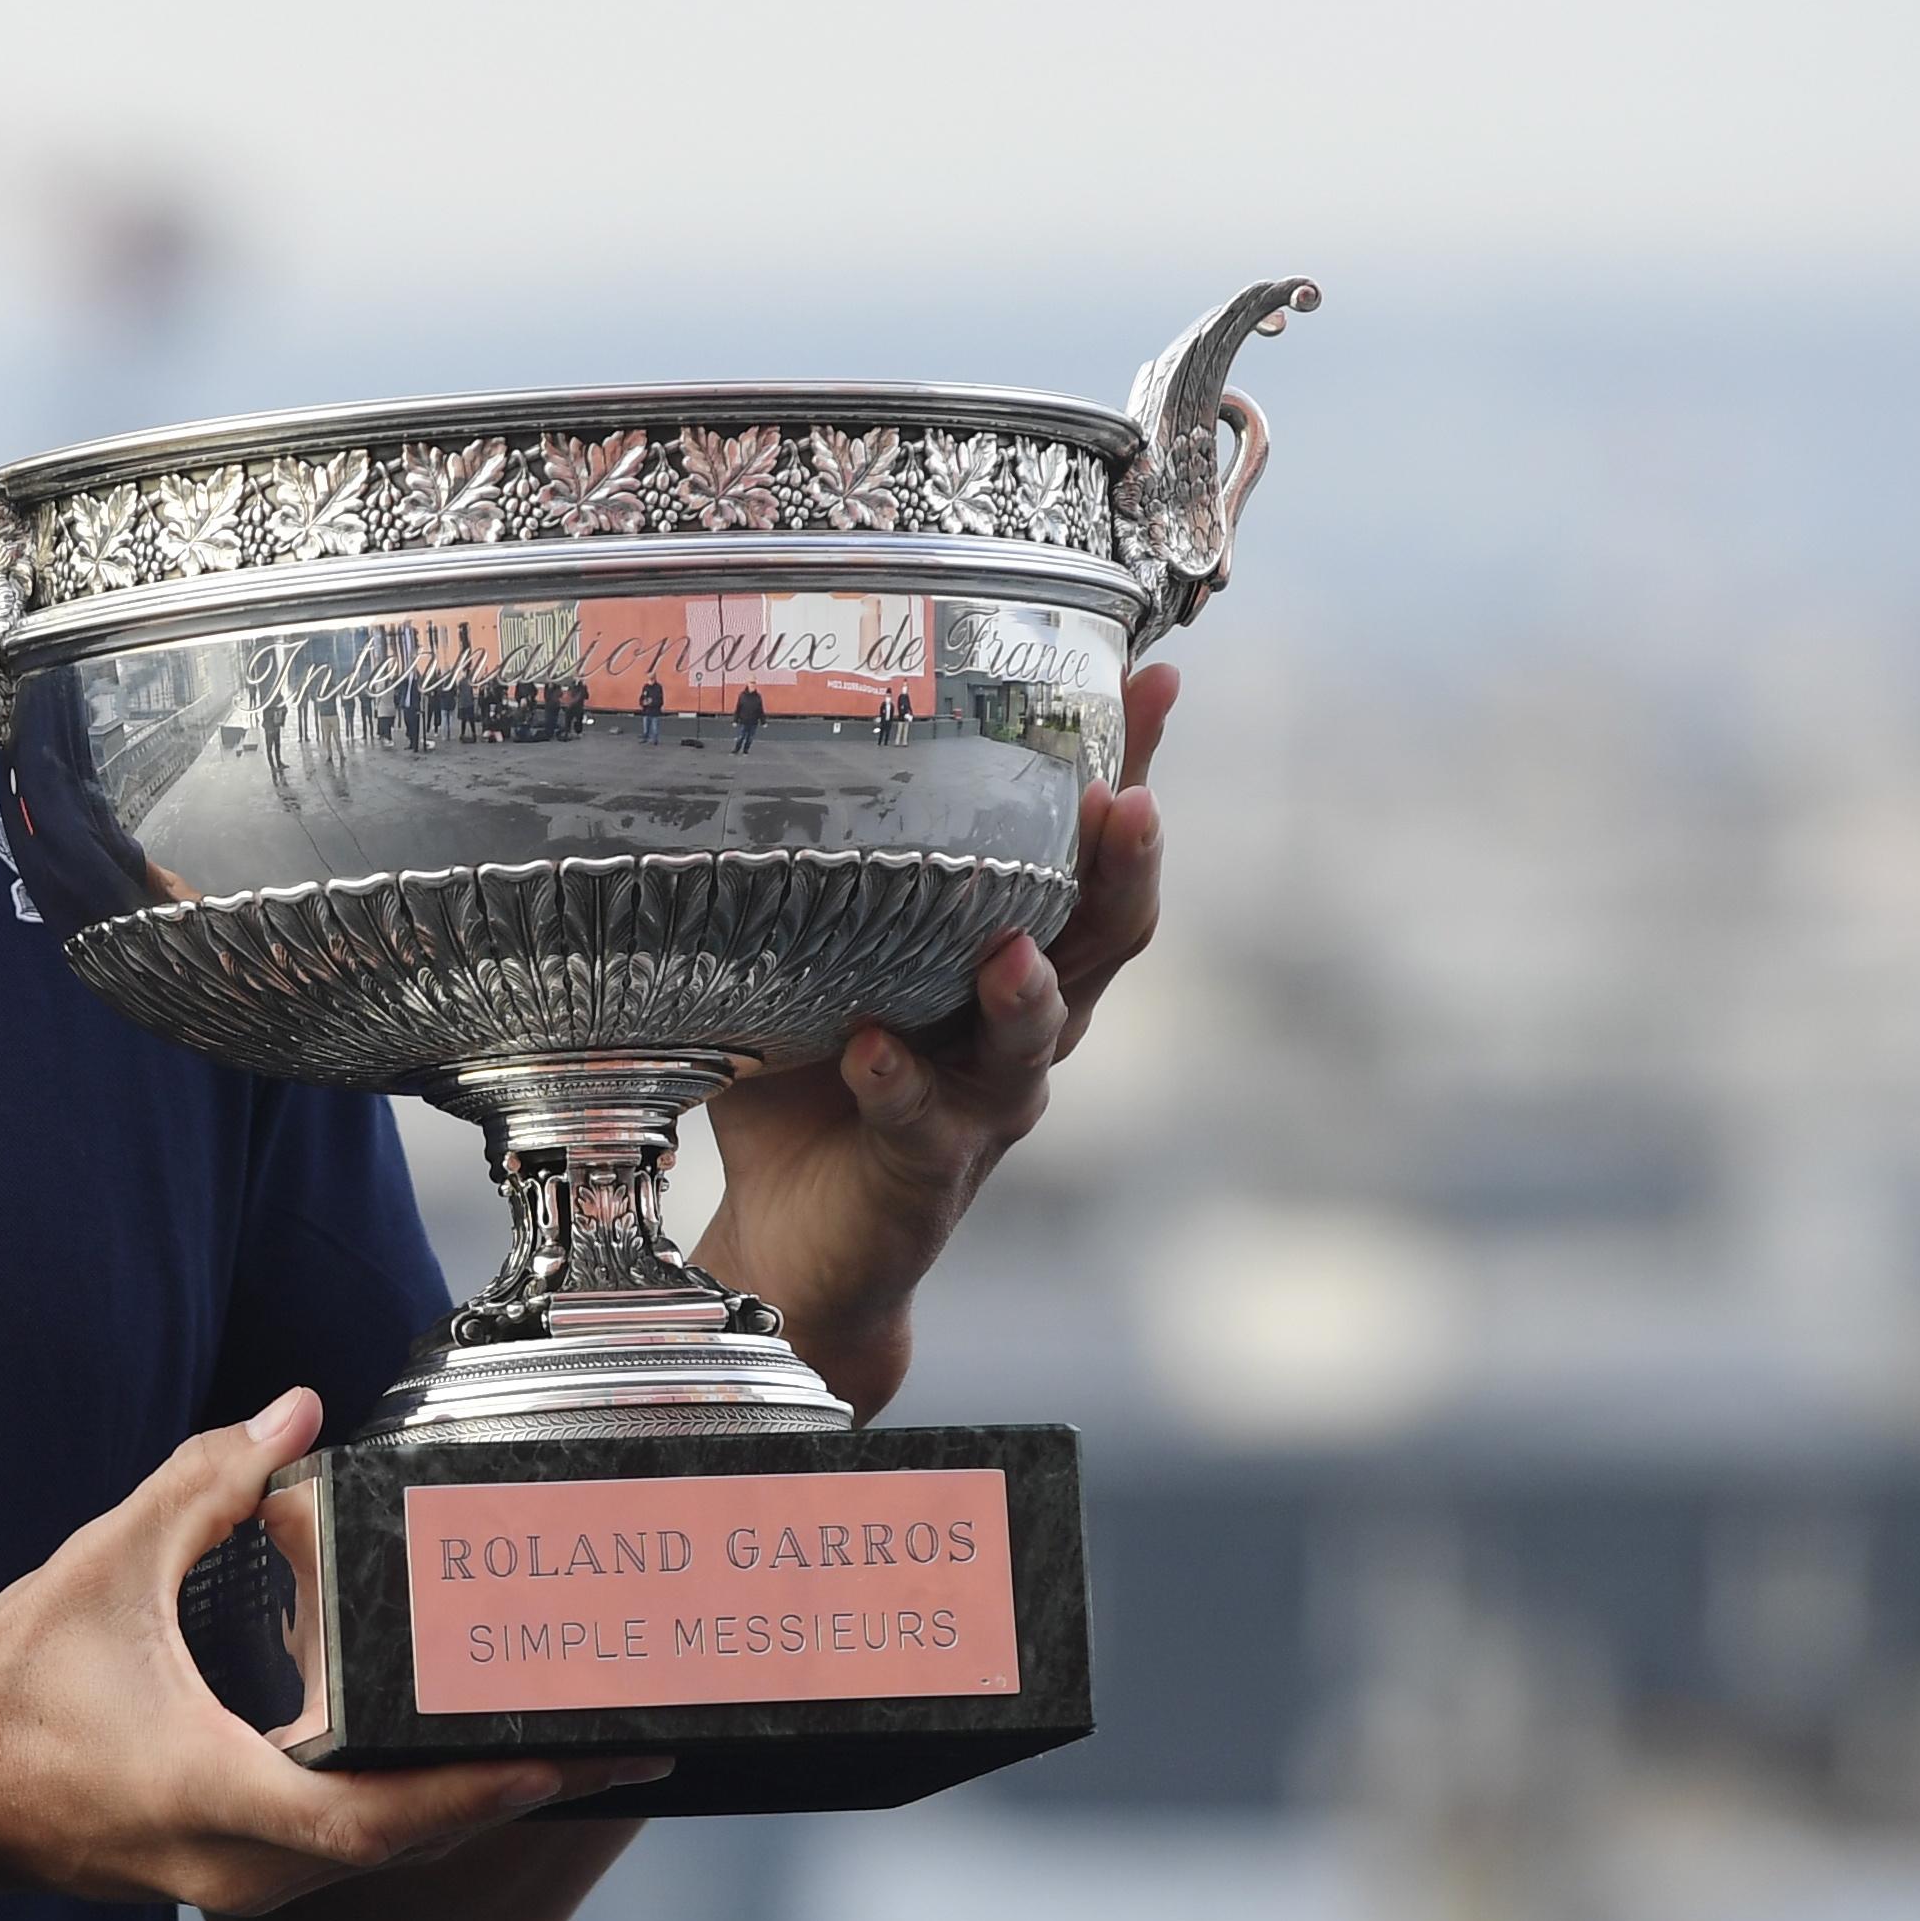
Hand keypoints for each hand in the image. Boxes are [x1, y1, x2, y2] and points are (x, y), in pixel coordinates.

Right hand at [0, 1390, 661, 1916]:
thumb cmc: (8, 1693)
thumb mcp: (104, 1569)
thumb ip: (202, 1485)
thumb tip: (291, 1414)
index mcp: (218, 1794)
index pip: (381, 1815)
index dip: (482, 1789)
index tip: (569, 1757)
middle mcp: (244, 1861)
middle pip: (412, 1844)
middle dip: (514, 1793)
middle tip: (615, 1745)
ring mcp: (239, 1881)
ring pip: (385, 1856)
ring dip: (472, 1809)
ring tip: (563, 1755)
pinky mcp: (233, 1874)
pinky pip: (349, 1852)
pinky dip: (414, 1814)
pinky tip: (457, 1768)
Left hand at [694, 662, 1177, 1413]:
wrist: (789, 1240)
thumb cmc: (811, 1081)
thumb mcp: (818, 954)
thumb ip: (819, 874)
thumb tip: (765, 743)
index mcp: (1010, 953)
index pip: (1084, 852)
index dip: (1130, 767)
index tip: (1154, 680)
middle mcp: (1018, 1024)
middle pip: (1102, 938)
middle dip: (1122, 869)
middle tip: (1127, 802)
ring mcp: (983, 1100)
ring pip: (1034, 1038)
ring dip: (1028, 991)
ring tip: (1010, 951)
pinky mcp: (928, 1166)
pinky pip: (922, 1119)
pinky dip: (899, 1082)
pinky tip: (873, 1049)